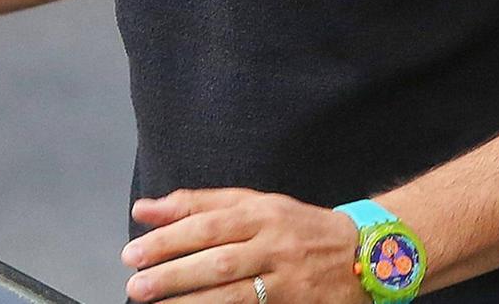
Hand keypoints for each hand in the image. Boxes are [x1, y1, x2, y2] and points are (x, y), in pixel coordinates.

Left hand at [122, 189, 362, 303]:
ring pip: (232, 291)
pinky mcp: (294, 303)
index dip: (168, 238)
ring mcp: (286, 277)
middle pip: (216, 258)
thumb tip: (145, 209)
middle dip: (172, 273)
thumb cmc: (299, 227)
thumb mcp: (255, 204)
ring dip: (190, 300)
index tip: (134, 252)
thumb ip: (199, 205)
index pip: (206, 223)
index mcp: (260, 212)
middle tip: (136, 285)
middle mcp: (273, 243)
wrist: (364, 253)